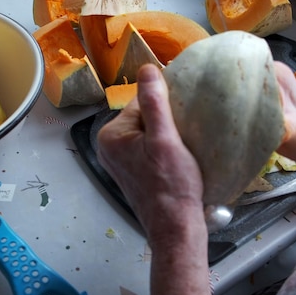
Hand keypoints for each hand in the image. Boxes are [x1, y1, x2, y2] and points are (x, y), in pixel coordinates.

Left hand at [96, 63, 204, 242]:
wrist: (175, 225)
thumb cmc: (171, 185)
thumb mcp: (165, 138)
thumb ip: (154, 103)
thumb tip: (148, 69)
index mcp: (110, 135)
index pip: (139, 101)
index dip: (164, 104)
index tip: (183, 112)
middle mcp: (109, 146)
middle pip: (144, 115)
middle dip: (166, 119)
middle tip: (185, 132)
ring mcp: (120, 160)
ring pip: (148, 131)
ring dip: (168, 132)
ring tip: (184, 144)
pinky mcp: (133, 170)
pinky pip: (149, 146)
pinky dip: (165, 147)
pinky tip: (179, 156)